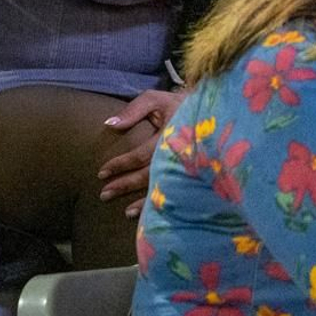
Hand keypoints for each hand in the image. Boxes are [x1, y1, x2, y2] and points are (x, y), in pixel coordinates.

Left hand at [98, 88, 187, 215]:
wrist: (213, 112)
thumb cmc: (177, 105)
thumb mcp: (155, 100)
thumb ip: (133, 110)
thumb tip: (110, 125)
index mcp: (170, 135)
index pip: (141, 155)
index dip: (121, 164)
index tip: (102, 172)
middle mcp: (180, 154)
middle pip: (150, 175)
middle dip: (126, 185)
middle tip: (104, 194)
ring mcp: (189, 167)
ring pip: (165, 188)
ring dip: (144, 203)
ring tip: (126, 213)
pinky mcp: (196, 175)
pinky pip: (178, 193)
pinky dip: (165, 204)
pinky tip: (153, 215)